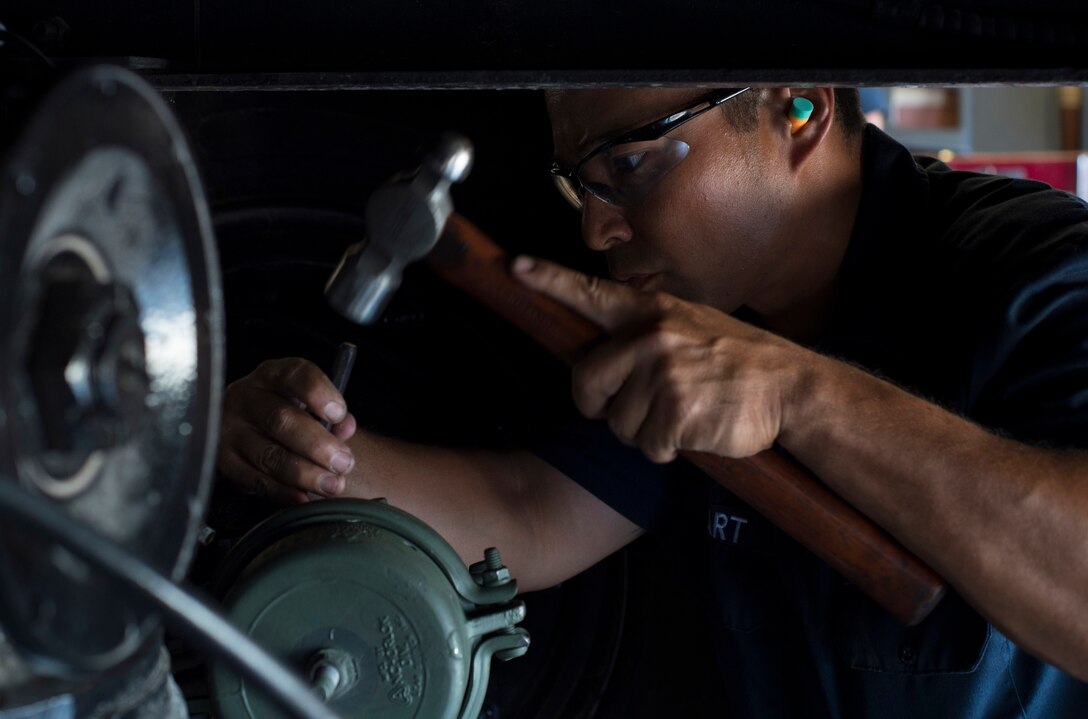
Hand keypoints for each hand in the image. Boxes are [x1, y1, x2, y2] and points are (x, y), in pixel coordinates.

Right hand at [216, 358, 357, 502]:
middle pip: (280, 419)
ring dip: (304, 474)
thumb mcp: (309, 403)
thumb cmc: (289, 412)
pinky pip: (255, 480)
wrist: (252, 427)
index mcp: (272, 375)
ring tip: (331, 484)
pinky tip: (303, 496)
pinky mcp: (224, 460)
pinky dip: (283, 492)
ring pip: (268, 454)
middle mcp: (246, 397)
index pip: (294, 376)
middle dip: (317, 445)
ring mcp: (230, 429)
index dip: (318, 394)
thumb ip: (331, 413)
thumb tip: (345, 428)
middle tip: (343, 462)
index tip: (339, 414)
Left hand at [512, 256, 806, 462]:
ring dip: (645, 431)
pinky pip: (648, 446)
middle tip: (626, 411)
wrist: (790, 387)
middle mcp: (651, 338)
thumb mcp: (692, 327)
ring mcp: (663, 373)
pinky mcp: (676, 411)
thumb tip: (602, 362)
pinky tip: (696, 430)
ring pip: (618, 423)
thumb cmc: (737, 362)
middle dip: (598, 406)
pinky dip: (668, 449)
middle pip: (586, 382)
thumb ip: (645, 335)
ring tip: (684, 413)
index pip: (591, 294)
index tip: (515, 266)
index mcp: (652, 313)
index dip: (549, 281)